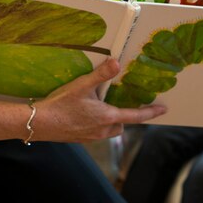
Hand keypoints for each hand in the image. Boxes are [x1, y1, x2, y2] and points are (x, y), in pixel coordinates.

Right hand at [31, 59, 166, 141]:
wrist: (39, 123)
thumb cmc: (61, 104)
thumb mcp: (82, 85)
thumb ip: (101, 74)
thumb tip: (117, 62)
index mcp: (107, 117)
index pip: (135, 116)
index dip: (151, 112)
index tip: (163, 110)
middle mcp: (102, 130)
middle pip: (121, 126)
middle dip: (123, 118)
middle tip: (118, 105)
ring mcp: (90, 137)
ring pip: (108, 131)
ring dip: (109, 122)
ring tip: (99, 109)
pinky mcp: (80, 139)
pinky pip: (94, 134)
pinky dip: (95, 125)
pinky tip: (82, 116)